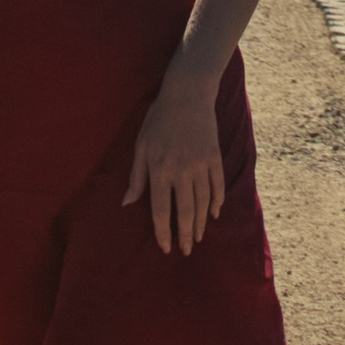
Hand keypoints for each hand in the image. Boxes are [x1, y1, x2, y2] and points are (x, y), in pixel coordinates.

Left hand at [125, 68, 224, 256]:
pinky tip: (215, 213)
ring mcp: (200, 164)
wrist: (188, 93)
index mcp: (159, 169)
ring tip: (198, 237)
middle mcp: (181, 170)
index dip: (163, 232)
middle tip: (187, 251)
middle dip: (185, 235)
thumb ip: (137, 176)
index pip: (162, 210)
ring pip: (203, 202)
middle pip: (185, 211)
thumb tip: (126, 203)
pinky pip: (218, 184)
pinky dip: (217, 201)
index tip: (165, 248)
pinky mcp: (214, 156)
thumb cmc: (159, 120)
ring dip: (201, 222)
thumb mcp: (141, 145)